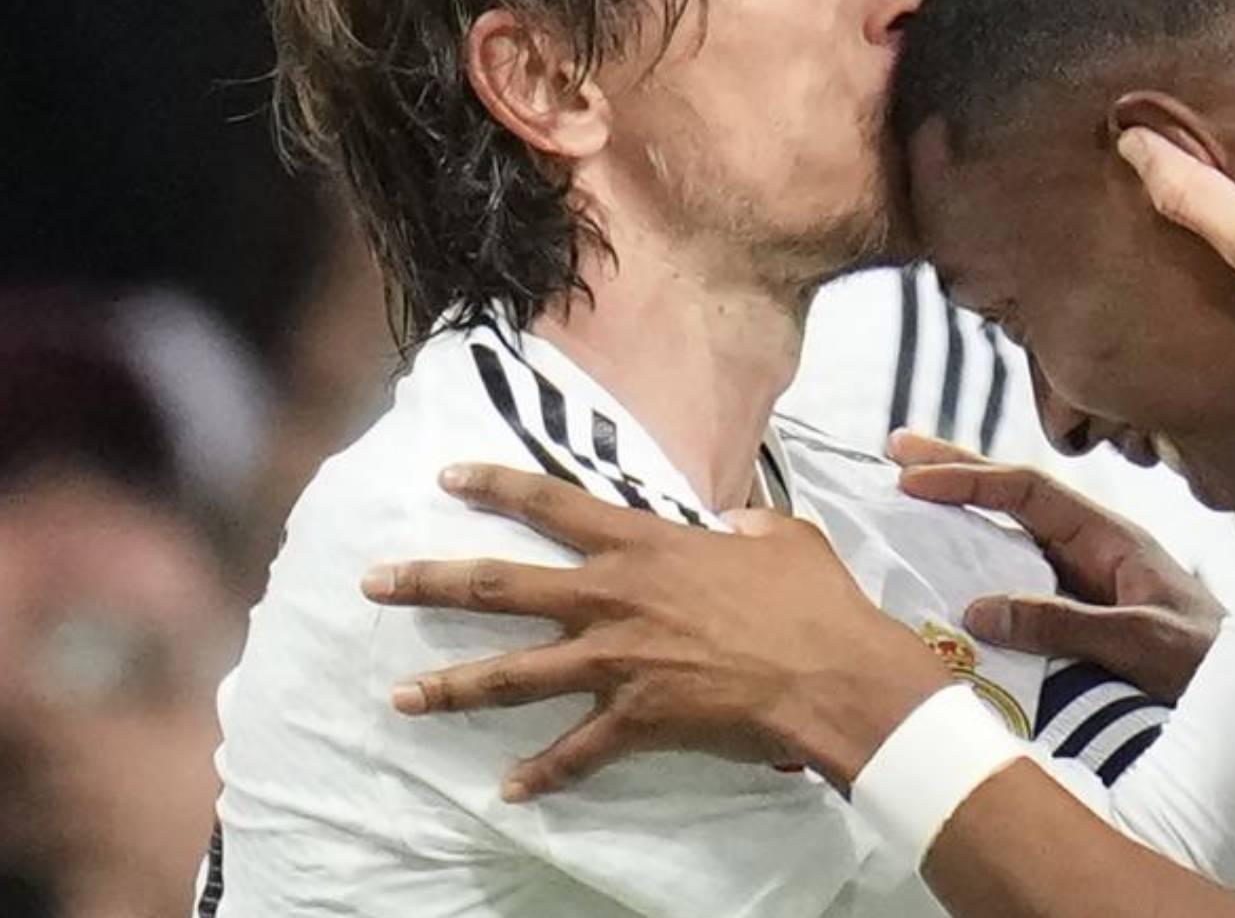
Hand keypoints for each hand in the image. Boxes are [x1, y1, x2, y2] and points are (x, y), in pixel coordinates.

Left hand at [360, 465, 951, 797]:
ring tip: (400, 699)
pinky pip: (575, 751)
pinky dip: (543, 773)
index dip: (495, 486)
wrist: (829, 676)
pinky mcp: (634, 719)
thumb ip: (749, 524)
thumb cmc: (813, 601)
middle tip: (373, 583)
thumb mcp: (784, 537)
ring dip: (451, 688)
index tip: (446, 476)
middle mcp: (612, 598)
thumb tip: (736, 522)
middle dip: (429, 584)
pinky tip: (511, 790)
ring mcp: (616, 661)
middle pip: (500, 588)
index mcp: (645, 544)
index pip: (553, 505)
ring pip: (512, 675)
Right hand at [890, 431, 1221, 701]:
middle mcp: (1092, 549)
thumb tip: (979, 611)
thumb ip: (1065, 625)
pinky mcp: (1077, 615)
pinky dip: (977, 566)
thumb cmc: (1210, 662)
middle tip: (895, 452)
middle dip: (956, 471)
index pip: (1029, 491)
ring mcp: (1083, 580)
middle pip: (1014, 496)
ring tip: (905, 496)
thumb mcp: (1141, 642)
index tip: (913, 478)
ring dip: (961, 514)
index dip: (969, 479)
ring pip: (1011, 535)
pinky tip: (943, 570)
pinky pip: (1018, 581)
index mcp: (1111, 537)